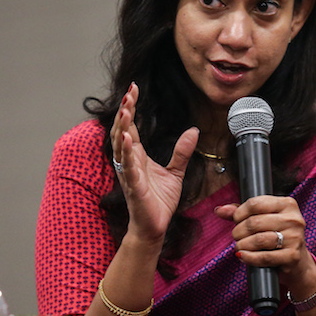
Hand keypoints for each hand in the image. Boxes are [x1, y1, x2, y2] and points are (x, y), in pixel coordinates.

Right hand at [112, 82, 197, 244]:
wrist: (156, 227)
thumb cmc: (159, 201)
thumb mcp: (176, 172)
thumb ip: (182, 152)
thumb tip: (194, 130)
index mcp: (137, 156)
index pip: (131, 127)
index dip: (131, 108)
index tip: (133, 88)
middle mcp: (129, 162)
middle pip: (122, 131)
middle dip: (125, 111)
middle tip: (129, 92)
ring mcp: (129, 174)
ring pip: (121, 146)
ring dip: (123, 127)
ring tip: (126, 110)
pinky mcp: (134, 188)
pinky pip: (128, 168)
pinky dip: (127, 153)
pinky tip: (128, 139)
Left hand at [215, 195, 315, 297]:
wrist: (296, 263)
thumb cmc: (276, 237)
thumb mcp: (261, 220)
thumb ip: (240, 213)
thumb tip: (219, 210)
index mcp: (288, 204)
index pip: (255, 203)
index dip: (239, 213)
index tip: (237, 220)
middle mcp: (294, 219)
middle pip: (254, 222)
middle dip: (239, 231)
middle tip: (237, 236)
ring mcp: (295, 238)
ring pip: (259, 239)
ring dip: (242, 245)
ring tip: (240, 246)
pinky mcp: (292, 256)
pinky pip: (264, 257)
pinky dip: (249, 257)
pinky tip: (242, 256)